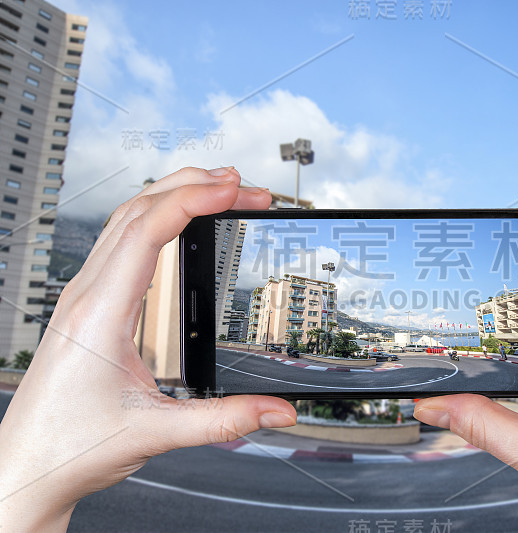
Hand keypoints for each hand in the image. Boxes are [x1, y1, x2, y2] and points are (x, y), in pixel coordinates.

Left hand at [0, 167, 296, 530]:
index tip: (234, 189)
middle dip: (195, 186)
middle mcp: (88, 294)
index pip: (147, 230)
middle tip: (244, 186)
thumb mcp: (157, 432)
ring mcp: (84, 295)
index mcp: (100, 312)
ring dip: (174, 195)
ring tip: (219, 190)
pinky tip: (178, 224)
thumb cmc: (70, 444)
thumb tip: (276, 410)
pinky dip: (157, 218)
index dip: (194, 200)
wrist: (26, 465)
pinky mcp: (89, 304)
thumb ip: (225, 419)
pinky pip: (122, 240)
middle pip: (138, 209)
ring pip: (127, 218)